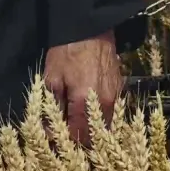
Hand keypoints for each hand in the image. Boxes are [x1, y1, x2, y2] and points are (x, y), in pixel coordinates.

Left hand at [44, 31, 122, 145]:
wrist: (90, 29)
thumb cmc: (67, 52)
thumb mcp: (52, 78)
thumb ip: (52, 107)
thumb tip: (49, 130)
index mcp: (84, 100)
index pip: (77, 135)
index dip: (64, 141)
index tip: (53, 140)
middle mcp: (104, 103)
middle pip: (94, 135)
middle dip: (78, 140)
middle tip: (64, 135)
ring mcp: (115, 97)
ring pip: (105, 126)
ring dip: (91, 130)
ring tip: (77, 125)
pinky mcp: (120, 89)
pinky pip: (111, 113)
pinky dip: (100, 118)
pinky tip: (89, 112)